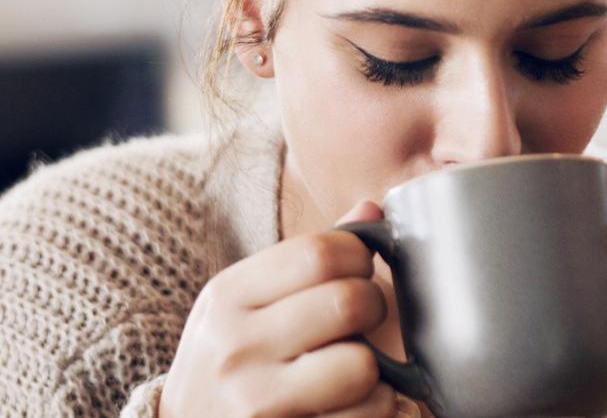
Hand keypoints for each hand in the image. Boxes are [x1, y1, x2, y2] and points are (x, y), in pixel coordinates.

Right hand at [160, 200, 399, 417]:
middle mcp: (236, 347)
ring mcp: (256, 401)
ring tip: (357, 366)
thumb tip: (371, 210)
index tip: (359, 268)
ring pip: (362, 364)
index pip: (319, 253)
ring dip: (378, 366)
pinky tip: (353, 403)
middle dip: (374, 305)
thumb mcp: (245, 302)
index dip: (358, 256)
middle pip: (347, 302)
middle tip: (365, 317)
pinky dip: (377, 406)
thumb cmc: (229, 360)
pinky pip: (367, 415)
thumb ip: (307, 258)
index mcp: (228, 296)